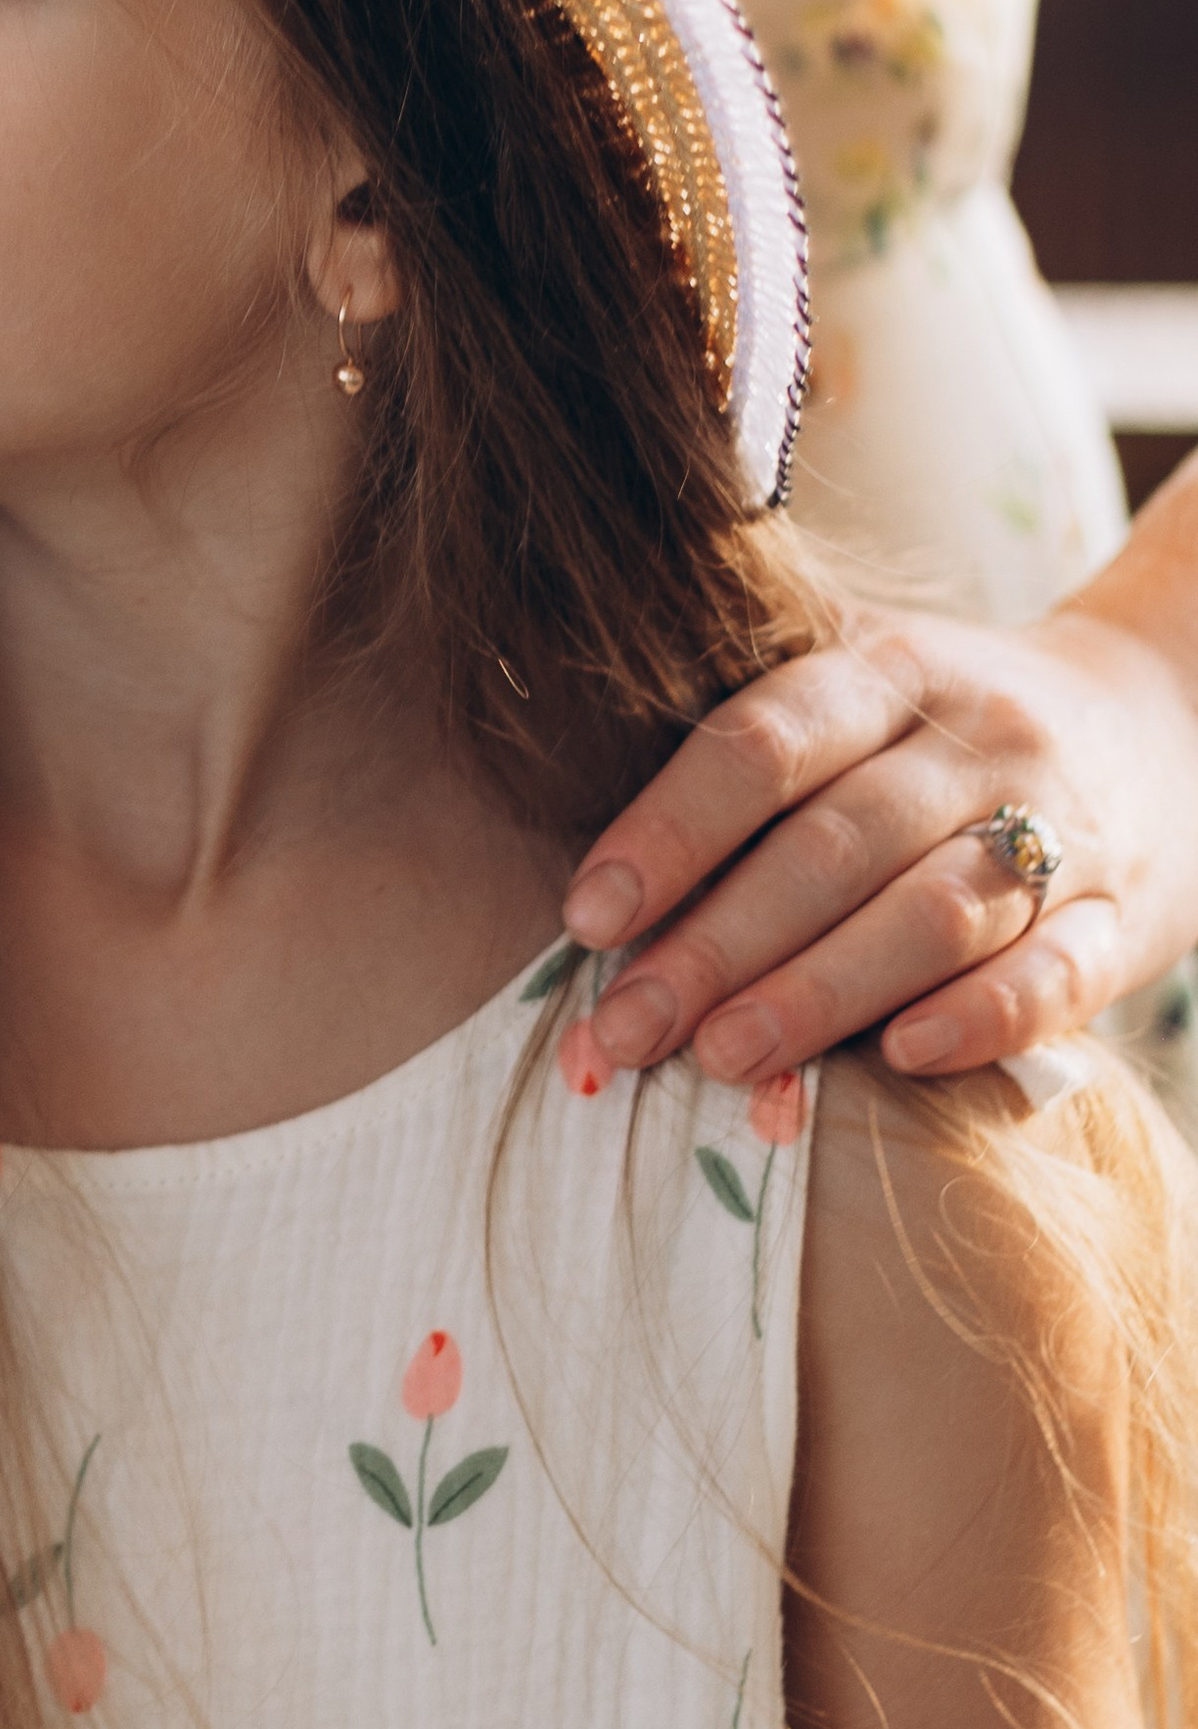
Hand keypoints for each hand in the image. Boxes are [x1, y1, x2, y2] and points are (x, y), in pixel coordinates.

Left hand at [559, 600, 1197, 1082]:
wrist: (1165, 720)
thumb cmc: (943, 736)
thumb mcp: (860, 693)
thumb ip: (749, 764)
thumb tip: (590, 896)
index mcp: (887, 669)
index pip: (763, 741)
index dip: (669, 830)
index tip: (587, 916)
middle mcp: (977, 737)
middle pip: (834, 843)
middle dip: (719, 942)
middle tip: (628, 1026)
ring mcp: (1061, 823)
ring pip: (935, 910)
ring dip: (822, 990)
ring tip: (724, 1058)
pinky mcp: (1122, 915)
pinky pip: (1056, 970)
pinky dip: (979, 1016)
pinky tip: (900, 1059)